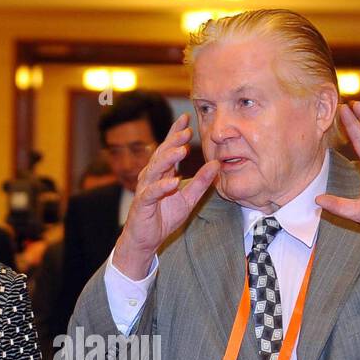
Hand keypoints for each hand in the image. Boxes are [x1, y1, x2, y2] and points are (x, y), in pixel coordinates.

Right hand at [115, 112, 218, 278]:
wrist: (145, 240)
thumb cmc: (163, 217)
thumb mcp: (188, 199)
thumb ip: (201, 182)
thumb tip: (216, 164)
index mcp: (162, 173)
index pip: (169, 148)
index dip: (176, 133)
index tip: (186, 119)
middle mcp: (151, 176)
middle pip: (162, 154)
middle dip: (173, 141)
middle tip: (187, 131)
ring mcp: (145, 189)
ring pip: (155, 169)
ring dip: (168, 159)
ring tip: (181, 150)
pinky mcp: (142, 203)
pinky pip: (151, 192)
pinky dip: (162, 186)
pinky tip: (172, 181)